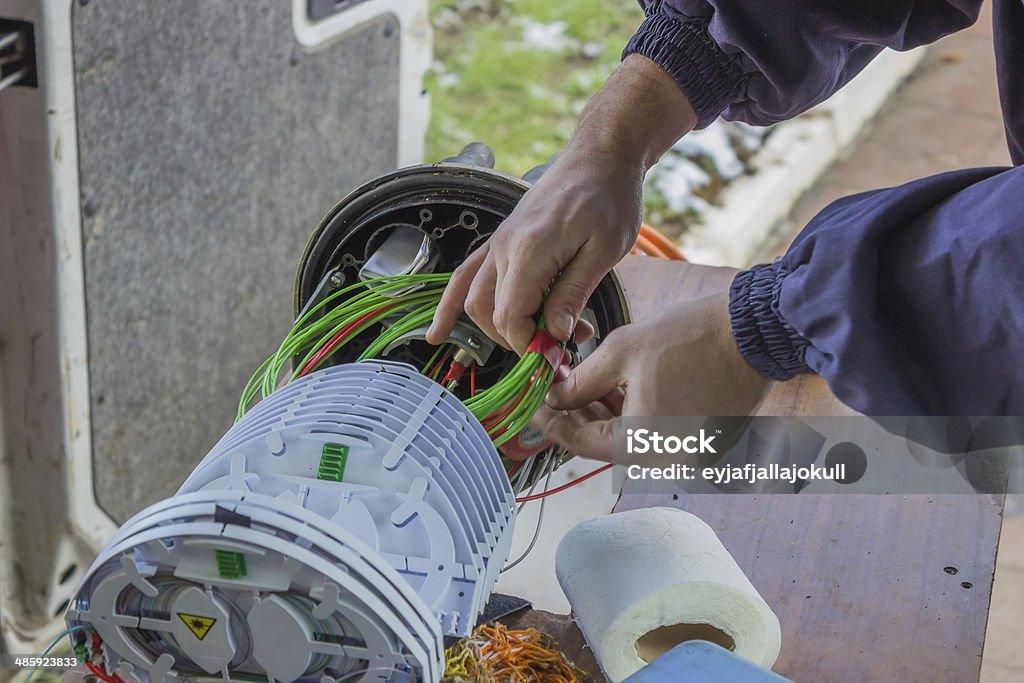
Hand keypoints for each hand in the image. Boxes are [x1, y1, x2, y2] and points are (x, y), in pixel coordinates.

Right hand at [426, 55, 697, 353]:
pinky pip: (464, 276)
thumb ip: (572, 293)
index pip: (511, 315)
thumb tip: (552, 335)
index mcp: (531, 249)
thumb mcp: (604, 251)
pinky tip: (438, 332)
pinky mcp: (499, 241)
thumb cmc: (610, 198)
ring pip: (474, 300)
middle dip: (519, 341)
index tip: (558, 356)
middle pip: (490, 313)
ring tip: (534, 341)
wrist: (600, 156)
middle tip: (557, 350)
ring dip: (498, 329)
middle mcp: (504, 247)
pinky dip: (449, 306)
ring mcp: (497, 243)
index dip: (530, 345)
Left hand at [542, 292, 770, 459]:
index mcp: (641, 444)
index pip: (580, 443)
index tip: (534, 407)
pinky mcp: (704, 439)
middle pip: (606, 443)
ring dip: (606, 413)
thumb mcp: (620, 353)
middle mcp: (666, 458)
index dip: (552, 422)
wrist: (753, 330)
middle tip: (557, 390)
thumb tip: (556, 397)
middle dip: (579, 414)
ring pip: (632, 437)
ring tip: (585, 383)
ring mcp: (689, 451)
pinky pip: (657, 430)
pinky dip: (635, 412)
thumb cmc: (692, 338)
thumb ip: (580, 382)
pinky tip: (620, 387)